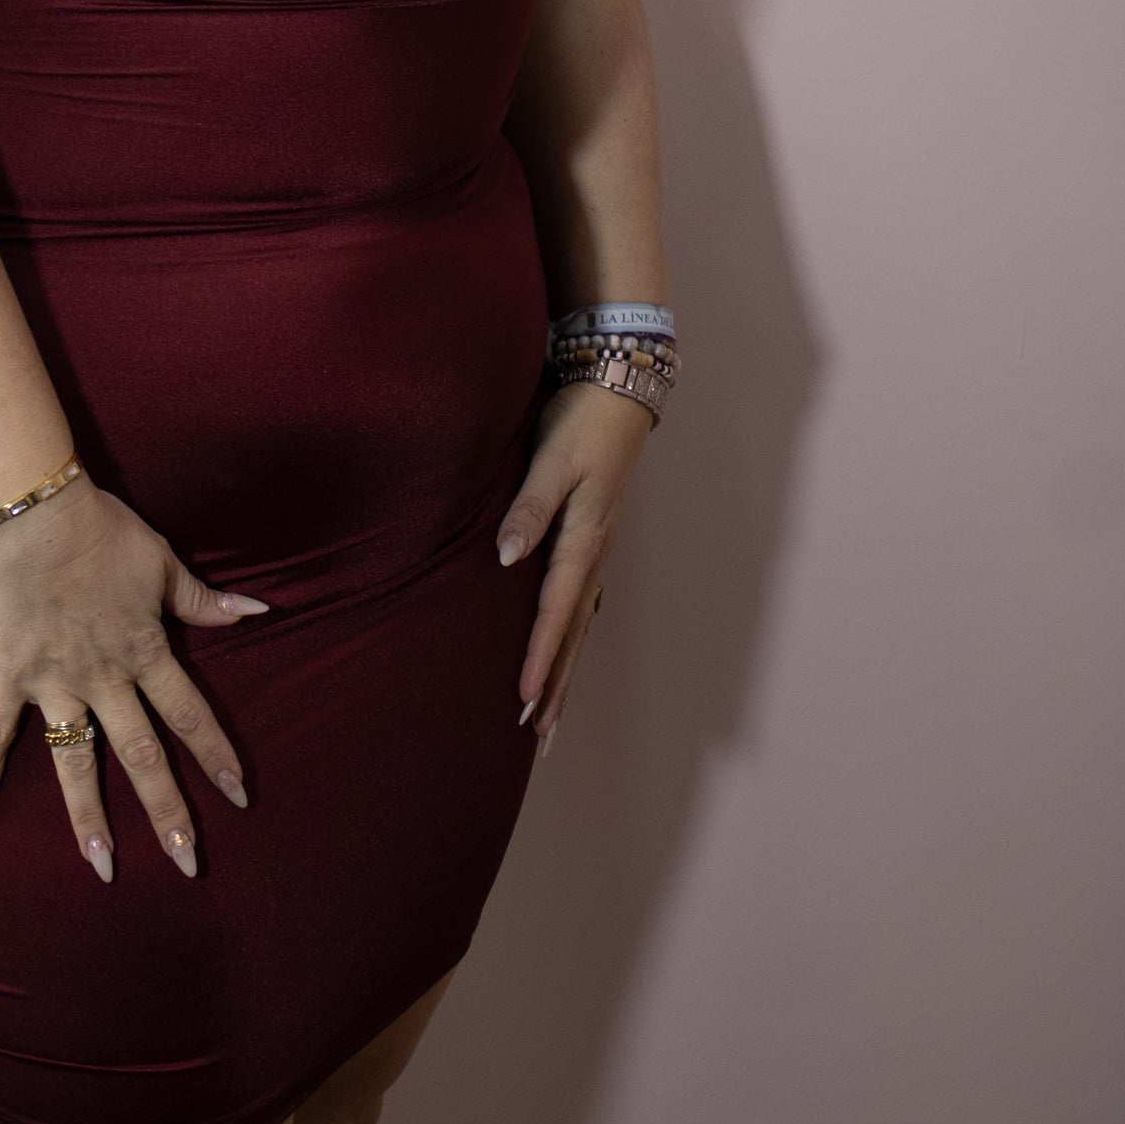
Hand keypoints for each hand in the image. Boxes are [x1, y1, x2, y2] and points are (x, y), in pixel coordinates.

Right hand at [0, 478, 267, 881]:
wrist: (33, 514)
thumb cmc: (101, 532)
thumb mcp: (162, 563)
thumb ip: (203, 600)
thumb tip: (258, 612)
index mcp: (144, 651)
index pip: (190, 715)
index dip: (216, 756)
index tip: (239, 798)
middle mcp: (103, 678)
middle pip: (141, 755)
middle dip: (165, 811)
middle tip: (185, 862)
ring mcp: (54, 682)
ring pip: (75, 760)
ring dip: (88, 815)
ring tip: (102, 865)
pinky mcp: (8, 674)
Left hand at [496, 381, 651, 749]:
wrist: (619, 387)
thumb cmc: (581, 421)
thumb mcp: (553, 460)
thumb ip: (529, 508)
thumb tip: (505, 558)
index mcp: (584, 537)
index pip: (557, 610)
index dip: (541, 657)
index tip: (526, 700)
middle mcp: (594, 551)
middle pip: (573, 633)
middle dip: (557, 685)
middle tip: (538, 736)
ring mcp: (597, 548)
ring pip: (580, 624)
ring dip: (565, 672)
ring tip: (550, 718)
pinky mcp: (593, 537)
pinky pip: (580, 603)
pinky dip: (570, 639)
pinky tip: (563, 658)